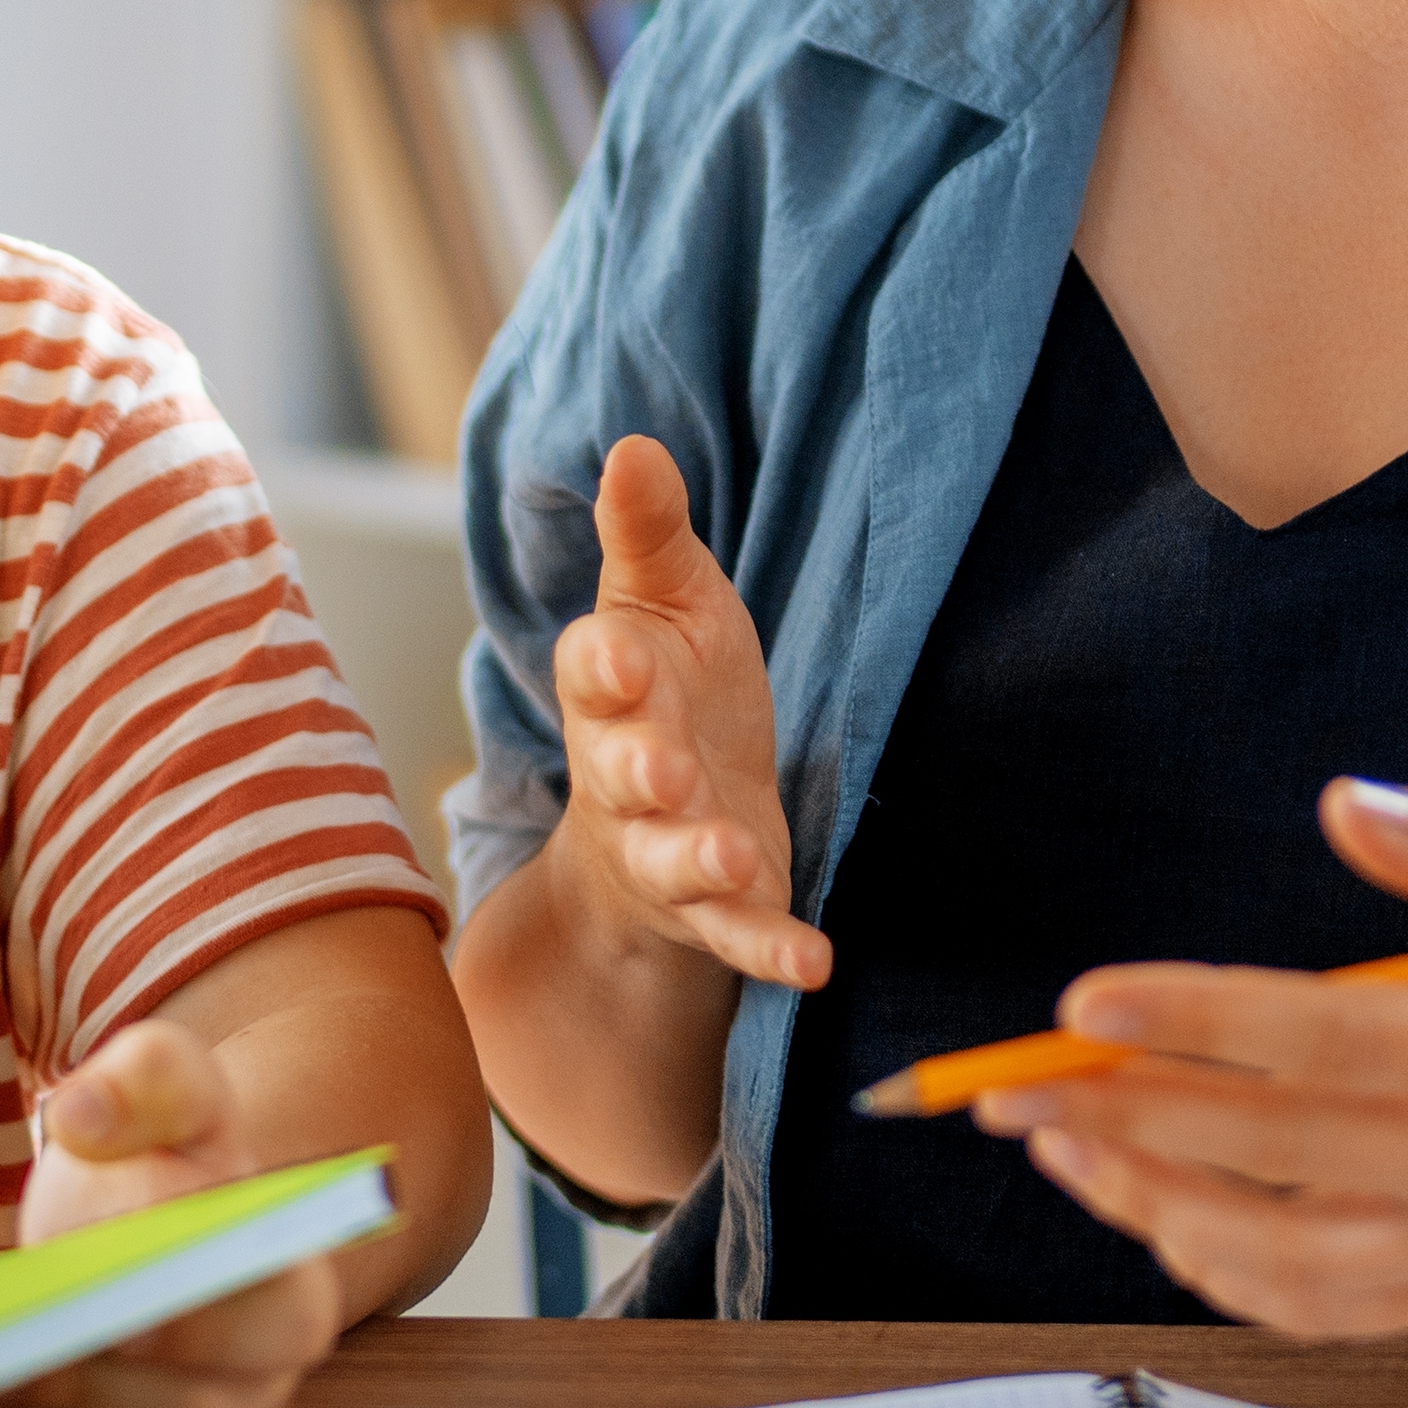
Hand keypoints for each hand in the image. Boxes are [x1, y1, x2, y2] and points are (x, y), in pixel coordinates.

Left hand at [0, 1021, 342, 1407]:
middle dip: (91, 1371)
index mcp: (292, 1290)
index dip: (198, 1318)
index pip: (276, 1325)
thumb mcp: (164, 1086)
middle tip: (10, 1323)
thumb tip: (83, 1115)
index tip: (107, 1283)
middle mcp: (257, 1388)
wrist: (140, 1219)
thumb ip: (143, 1080)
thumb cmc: (161, 1158)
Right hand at [546, 436, 825, 995]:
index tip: (621, 658)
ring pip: (673, 860)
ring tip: (735, 858)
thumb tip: (633, 443)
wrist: (664, 814)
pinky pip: (740, 936)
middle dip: (640, 771)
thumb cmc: (667, 690)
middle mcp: (626, 775)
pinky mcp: (719, 911)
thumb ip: (648, 534)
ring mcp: (668, 850)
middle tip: (661, 768)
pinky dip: (773, 951)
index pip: (593, 672)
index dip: (604, 668)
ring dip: (700, 860)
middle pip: (623, 774)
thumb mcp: (667, 603)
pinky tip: (815, 964)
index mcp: (613, 689)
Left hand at [973, 783, 1407, 1334]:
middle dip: (1120, 1117)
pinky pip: (1315, 1309)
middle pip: (1267, 1152)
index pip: (1322, 1044)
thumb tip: (1338, 806)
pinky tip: (1152, 1214)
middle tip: (1002, 1091)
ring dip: (1147, 1203)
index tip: (1080, 1004)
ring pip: (1271, 1253)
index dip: (1193, 1024)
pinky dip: (1218, 1274)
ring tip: (1057, 1144)